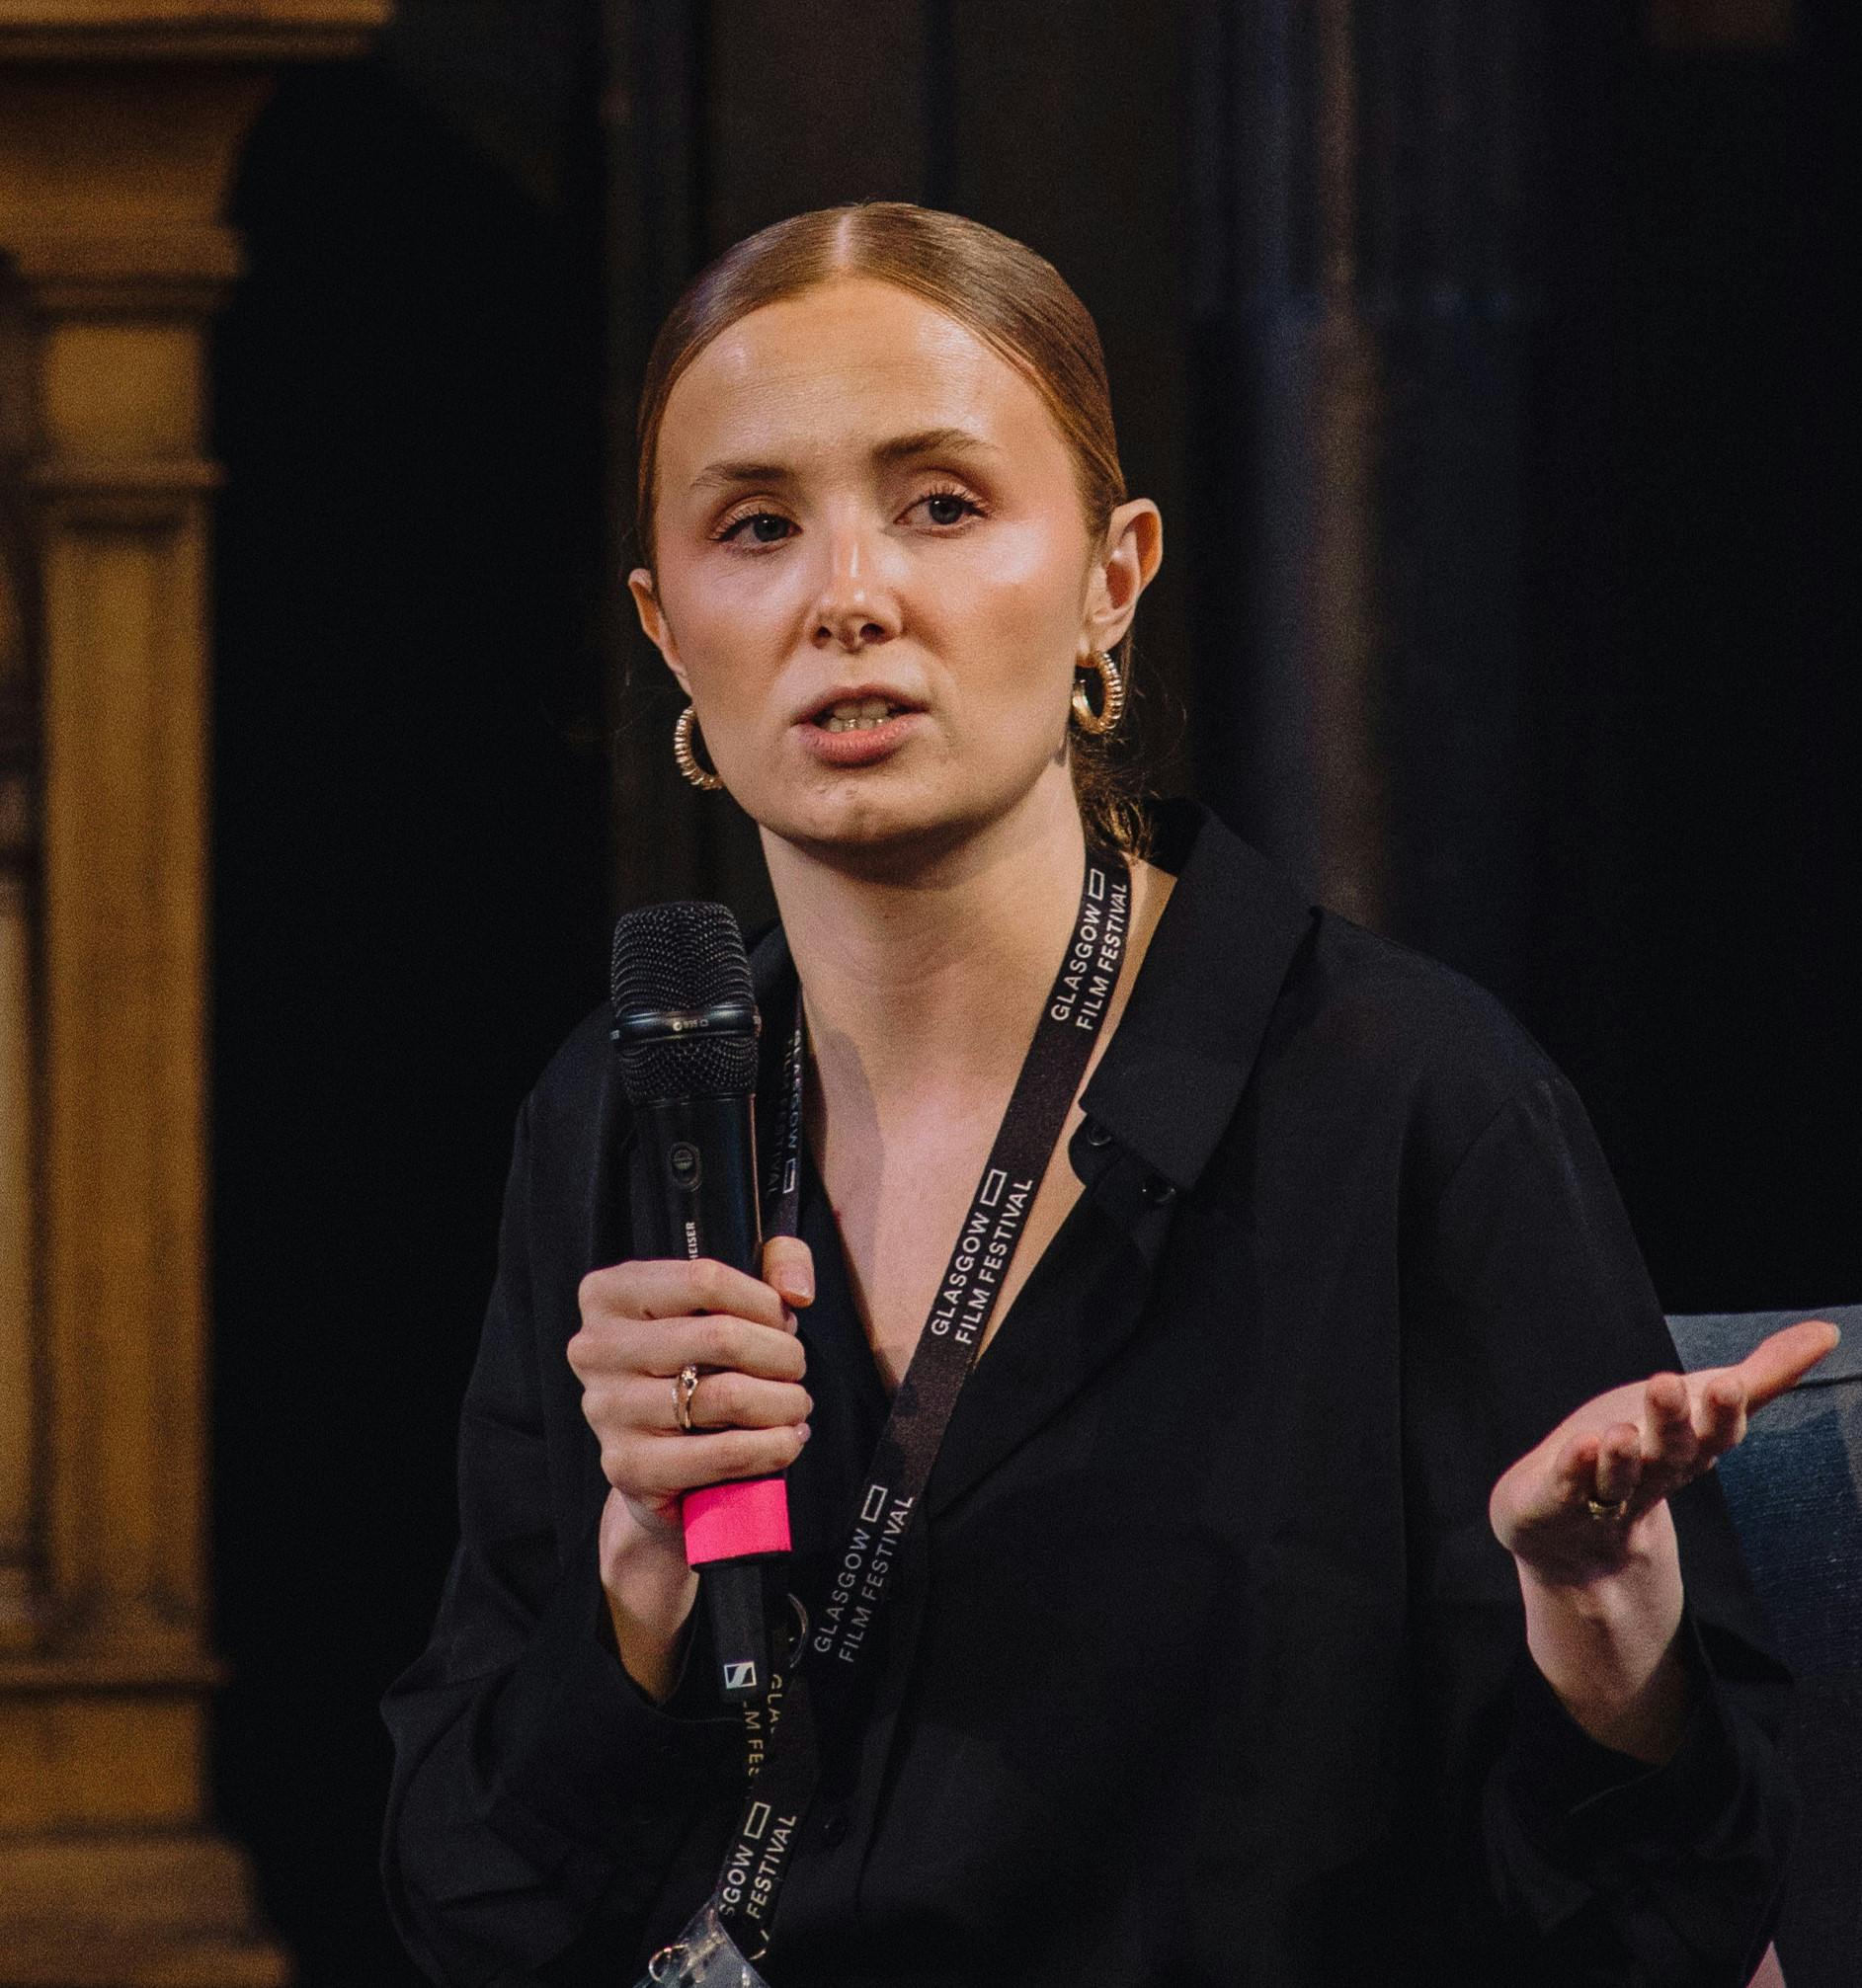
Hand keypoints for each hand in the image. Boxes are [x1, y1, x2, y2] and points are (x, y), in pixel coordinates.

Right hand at [570, 1234, 816, 1550]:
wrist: (658, 1457)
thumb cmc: (698, 1363)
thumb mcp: (730, 1296)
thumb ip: (777, 1259)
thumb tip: (797, 1289)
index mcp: (610, 1293)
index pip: (705, 1280)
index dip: (764, 1302)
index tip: (784, 1322)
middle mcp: (596, 1348)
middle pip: (722, 1337)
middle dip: (783, 1355)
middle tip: (795, 1369)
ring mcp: (607, 1410)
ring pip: (729, 1396)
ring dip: (784, 1402)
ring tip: (795, 1405)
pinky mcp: (629, 1466)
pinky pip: (724, 1453)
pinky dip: (772, 1447)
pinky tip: (787, 1440)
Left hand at [1489, 1317, 1839, 1580]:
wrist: (1577, 1537)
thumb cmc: (1646, 1453)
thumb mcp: (1701, 1405)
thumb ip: (1764, 1374)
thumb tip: (1828, 1330)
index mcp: (1690, 1451)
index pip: (1715, 1432)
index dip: (1724, 1413)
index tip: (1731, 1384)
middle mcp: (1652, 1475)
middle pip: (1667, 1451)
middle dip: (1671, 1421)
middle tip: (1667, 1383)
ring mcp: (1603, 1494)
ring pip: (1618, 1476)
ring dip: (1622, 1456)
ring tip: (1622, 1431)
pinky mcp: (1555, 1503)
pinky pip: (1566, 1489)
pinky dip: (1573, 1470)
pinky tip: (1577, 1448)